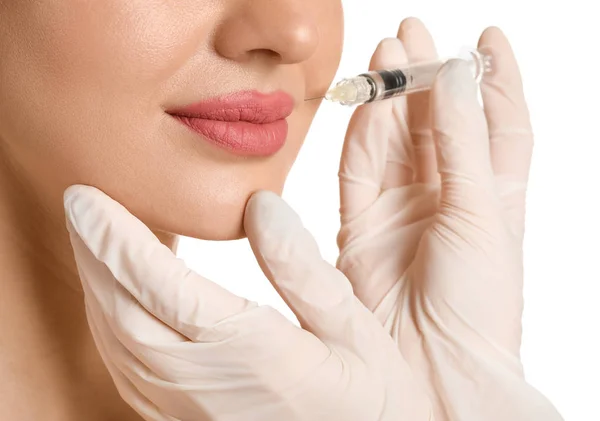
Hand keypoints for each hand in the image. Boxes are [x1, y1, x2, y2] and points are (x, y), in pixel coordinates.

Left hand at [63, 185, 432, 420]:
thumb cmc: (370, 401)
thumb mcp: (356, 332)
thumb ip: (304, 271)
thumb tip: (260, 206)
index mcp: (252, 355)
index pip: (162, 287)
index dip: (116, 238)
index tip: (86, 196)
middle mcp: (205, 385)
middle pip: (122, 312)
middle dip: (94, 253)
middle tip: (82, 204)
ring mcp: (188, 409)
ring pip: (116, 342)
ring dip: (97, 285)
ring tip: (96, 239)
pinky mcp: (185, 420)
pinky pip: (127, 369)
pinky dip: (110, 323)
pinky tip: (119, 297)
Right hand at [336, 19, 562, 420]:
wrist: (431, 366)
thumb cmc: (478, 302)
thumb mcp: (483, 212)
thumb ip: (462, 142)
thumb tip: (453, 74)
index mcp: (494, 196)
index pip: (499, 125)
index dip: (495, 80)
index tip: (488, 38)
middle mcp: (447, 197)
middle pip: (438, 123)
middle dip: (429, 75)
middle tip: (415, 31)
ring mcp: (402, 208)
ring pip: (395, 139)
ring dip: (391, 96)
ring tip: (388, 52)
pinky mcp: (361, 223)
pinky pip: (360, 168)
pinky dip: (363, 132)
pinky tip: (370, 101)